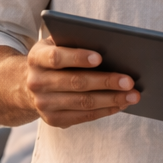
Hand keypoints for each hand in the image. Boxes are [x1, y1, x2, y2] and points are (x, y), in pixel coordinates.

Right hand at [24, 37, 139, 127]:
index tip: (100, 58)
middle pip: (75, 82)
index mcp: (36, 58)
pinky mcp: (53, 120)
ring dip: (111, 99)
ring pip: (83, 102)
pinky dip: (105, 110)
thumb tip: (109, 46)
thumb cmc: (54, 60)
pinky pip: (84, 116)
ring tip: (132, 95)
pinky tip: (120, 104)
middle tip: (129, 81)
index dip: (77, 57)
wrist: (29, 86)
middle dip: (106, 82)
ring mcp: (43, 104)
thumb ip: (73, 42)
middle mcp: (36, 82)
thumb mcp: (55, 45)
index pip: (56, 58)